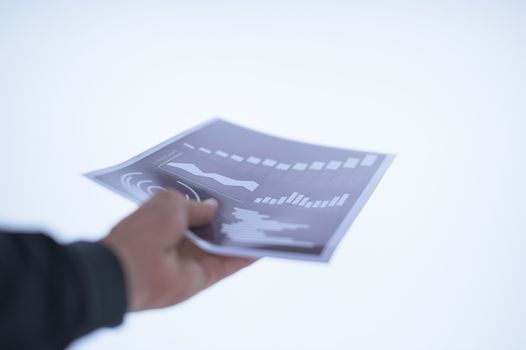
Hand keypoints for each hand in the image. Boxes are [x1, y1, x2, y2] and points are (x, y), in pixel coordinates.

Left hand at [101, 190, 255, 311]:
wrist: (131, 270)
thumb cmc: (145, 230)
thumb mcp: (171, 203)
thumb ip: (197, 206)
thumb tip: (214, 207)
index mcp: (167, 218)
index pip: (194, 208)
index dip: (211, 200)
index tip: (233, 190)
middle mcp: (181, 238)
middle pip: (212, 227)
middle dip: (231, 216)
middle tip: (255, 202)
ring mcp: (194, 258)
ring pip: (224, 245)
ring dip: (242, 235)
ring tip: (266, 219)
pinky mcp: (205, 276)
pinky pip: (230, 264)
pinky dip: (246, 255)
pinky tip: (264, 244)